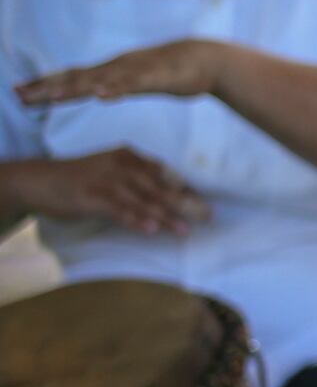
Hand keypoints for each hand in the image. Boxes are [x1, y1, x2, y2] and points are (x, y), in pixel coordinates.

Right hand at [4, 149, 208, 233]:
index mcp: (129, 156)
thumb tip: (172, 191)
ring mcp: (106, 181)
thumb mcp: (113, 170)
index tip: (204, 202)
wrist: (39, 180)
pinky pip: (118, 210)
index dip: (185, 189)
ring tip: (184, 230)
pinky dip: (136, 219)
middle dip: (184, 202)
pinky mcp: (91, 197)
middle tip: (207, 216)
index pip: (163, 174)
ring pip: (142, 200)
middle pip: (158, 187)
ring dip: (165, 216)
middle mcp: (121, 165)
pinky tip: (151, 229)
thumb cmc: (80, 178)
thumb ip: (139, 178)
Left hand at [15, 40, 228, 106]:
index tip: (18, 92)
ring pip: (100, 81)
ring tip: (50, 97)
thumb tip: (98, 91)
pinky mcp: (157, 77)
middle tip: (17, 96)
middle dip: (46, 88)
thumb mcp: (139, 79)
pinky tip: (102, 96)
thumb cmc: (175, 72)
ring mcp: (136, 71)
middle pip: (76, 78)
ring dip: (74, 89)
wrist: (209, 60)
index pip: (71, 77)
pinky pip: (134, 85)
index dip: (44, 84)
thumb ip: (118, 84)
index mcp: (112, 70)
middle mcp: (117, 68)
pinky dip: (116, 89)